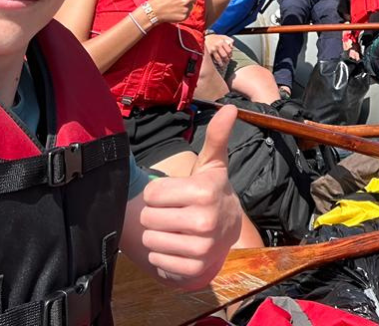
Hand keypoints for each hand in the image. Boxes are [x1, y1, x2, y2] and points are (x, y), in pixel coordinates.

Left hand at [139, 105, 241, 288]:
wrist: (229, 231)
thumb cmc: (213, 191)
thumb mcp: (213, 165)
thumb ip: (216, 136)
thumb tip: (229, 108)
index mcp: (205, 191)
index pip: (152, 194)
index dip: (158, 193)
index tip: (174, 194)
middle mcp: (205, 221)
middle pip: (149, 217)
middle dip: (156, 214)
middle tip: (173, 212)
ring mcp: (201, 248)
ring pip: (151, 239)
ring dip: (157, 234)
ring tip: (174, 228)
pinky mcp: (193, 269)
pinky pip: (158, 259)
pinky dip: (162, 253)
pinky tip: (177, 245)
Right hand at [147, 0, 196, 24]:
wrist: (153, 11)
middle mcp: (187, 0)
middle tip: (179, 1)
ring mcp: (186, 9)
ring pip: (191, 6)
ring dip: (187, 6)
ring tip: (177, 7)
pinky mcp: (184, 17)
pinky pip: (188, 14)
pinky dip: (184, 13)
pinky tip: (176, 12)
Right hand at [204, 34, 233, 68]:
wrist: (206, 37)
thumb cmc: (216, 38)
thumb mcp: (223, 37)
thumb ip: (229, 40)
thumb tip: (232, 48)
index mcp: (222, 41)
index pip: (229, 51)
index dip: (230, 55)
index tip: (230, 57)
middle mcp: (218, 45)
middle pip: (224, 55)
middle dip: (226, 60)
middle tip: (227, 62)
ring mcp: (213, 49)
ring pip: (219, 59)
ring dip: (221, 63)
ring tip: (222, 65)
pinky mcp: (208, 52)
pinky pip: (213, 59)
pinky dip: (215, 62)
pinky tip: (217, 64)